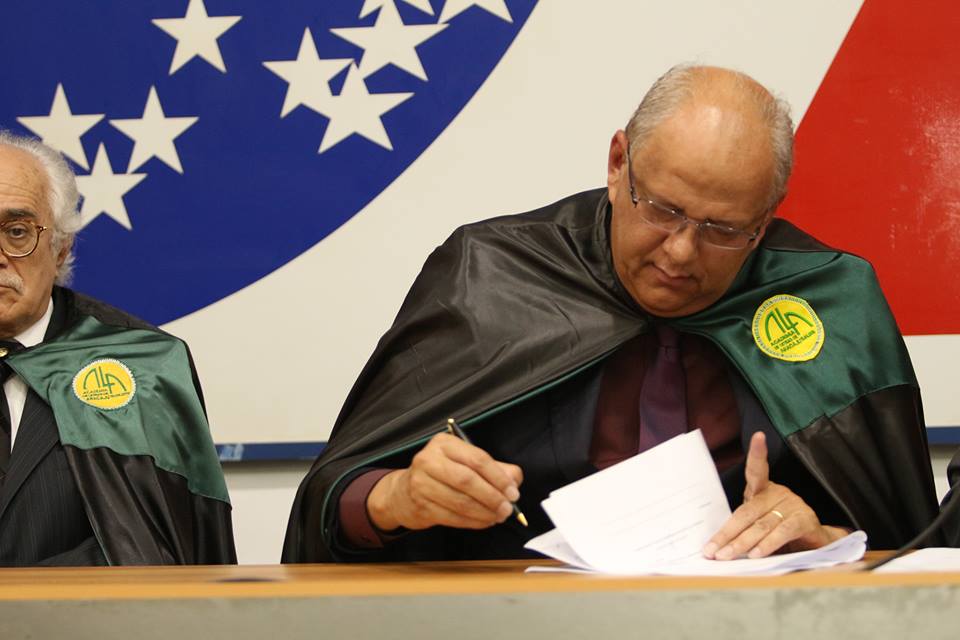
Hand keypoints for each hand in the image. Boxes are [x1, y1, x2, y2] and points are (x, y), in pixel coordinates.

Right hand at [366, 432, 522, 530]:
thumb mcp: (465, 462)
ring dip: (484, 512)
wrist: (402, 493)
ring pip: (460, 501)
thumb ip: (493, 467)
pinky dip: (472, 522)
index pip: (477, 458)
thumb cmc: (441, 474)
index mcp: (444, 444)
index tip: (513, 492)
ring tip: (498, 517)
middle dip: (492, 496)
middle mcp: (429, 459)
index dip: (498, 477)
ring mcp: (421, 483)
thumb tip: (514, 480)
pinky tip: (483, 522)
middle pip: (467, 480)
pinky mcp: (420, 505)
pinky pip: (452, 517)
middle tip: (507, 508)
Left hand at [702, 432, 847, 559]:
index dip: (758, 453)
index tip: (759, 436)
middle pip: (748, 512)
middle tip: (712, 550)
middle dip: (727, 533)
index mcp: (764, 490)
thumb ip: (743, 528)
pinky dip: (767, 544)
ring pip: (762, 525)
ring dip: (742, 543)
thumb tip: (716, 545)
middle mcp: (779, 494)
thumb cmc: (780, 531)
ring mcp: (793, 506)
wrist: (815, 543)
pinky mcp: (805, 521)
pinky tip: (756, 554)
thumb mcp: (759, 525)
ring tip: (727, 555)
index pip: (758, 470)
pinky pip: (783, 532)